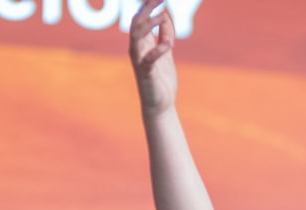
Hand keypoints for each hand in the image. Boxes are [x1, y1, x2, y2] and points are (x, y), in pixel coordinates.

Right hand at [129, 1, 177, 115]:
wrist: (160, 104)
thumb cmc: (161, 79)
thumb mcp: (165, 53)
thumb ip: (164, 35)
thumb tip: (166, 16)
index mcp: (142, 44)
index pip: (140, 18)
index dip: (146, 5)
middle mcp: (137, 50)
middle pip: (136, 23)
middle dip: (146, 9)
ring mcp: (140, 61)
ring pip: (136, 37)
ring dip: (148, 25)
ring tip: (162, 16)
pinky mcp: (146, 74)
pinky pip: (148, 60)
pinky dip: (157, 51)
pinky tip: (169, 45)